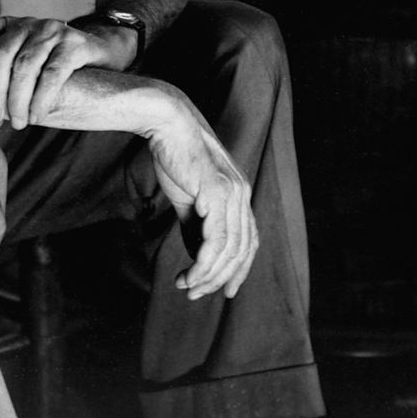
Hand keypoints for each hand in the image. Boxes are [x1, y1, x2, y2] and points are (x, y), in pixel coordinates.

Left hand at [0, 15, 129, 128]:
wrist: (103, 55)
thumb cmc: (55, 67)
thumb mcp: (25, 65)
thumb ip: (4, 77)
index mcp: (10, 26)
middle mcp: (29, 24)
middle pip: (1, 53)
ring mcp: (52, 30)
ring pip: (26, 64)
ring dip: (18, 98)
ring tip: (18, 123)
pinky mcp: (76, 43)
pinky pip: (54, 72)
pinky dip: (42, 97)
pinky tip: (37, 115)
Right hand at [145, 100, 258, 300]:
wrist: (168, 123)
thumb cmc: (176, 156)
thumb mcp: (188, 197)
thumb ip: (196, 226)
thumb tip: (197, 258)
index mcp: (239, 193)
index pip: (248, 241)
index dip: (239, 269)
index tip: (225, 290)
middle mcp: (242, 194)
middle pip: (241, 250)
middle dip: (220, 279)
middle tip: (195, 294)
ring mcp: (233, 192)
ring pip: (229, 250)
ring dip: (208, 276)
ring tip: (186, 287)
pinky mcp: (217, 192)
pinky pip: (216, 240)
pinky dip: (203, 264)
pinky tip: (189, 274)